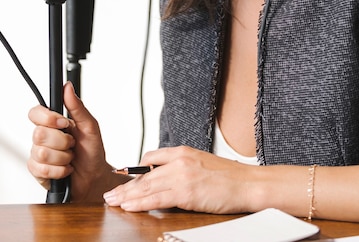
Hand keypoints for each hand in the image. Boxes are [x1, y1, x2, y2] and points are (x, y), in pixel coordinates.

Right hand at [27, 81, 114, 201]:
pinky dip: (60, 170)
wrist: (94, 177)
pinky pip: (42, 169)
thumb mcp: (89, 126)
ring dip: (62, 157)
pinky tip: (66, 169)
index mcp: (53, 123)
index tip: (63, 123)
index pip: (35, 113)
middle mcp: (43, 137)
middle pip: (38, 134)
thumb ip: (77, 106)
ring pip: (41, 153)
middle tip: (72, 144)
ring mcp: (38, 154)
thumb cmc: (91, 150)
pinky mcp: (37, 171)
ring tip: (70, 157)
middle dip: (62, 141)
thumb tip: (67, 87)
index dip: (47, 118)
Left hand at [103, 145, 252, 213]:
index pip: (151, 157)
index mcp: (183, 151)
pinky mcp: (186, 192)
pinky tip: (129, 207)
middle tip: (110, 193)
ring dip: (127, 196)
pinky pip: (157, 199)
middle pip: (144, 174)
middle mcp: (179, 160)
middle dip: (125, 186)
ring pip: (146, 187)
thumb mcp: (201, 163)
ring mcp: (182, 176)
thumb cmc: (228, 177)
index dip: (135, 170)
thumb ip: (182, 167)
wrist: (248, 184)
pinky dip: (140, 203)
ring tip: (113, 202)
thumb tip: (164, 179)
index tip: (123, 178)